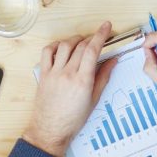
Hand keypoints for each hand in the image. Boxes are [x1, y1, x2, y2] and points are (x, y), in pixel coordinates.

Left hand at [24, 22, 117, 156]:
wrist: (51, 129)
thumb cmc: (73, 119)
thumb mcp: (94, 99)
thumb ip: (103, 77)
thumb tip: (113, 61)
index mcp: (83, 80)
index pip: (92, 50)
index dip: (101, 35)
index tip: (106, 27)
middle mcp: (67, 74)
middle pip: (80, 46)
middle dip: (91, 37)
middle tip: (98, 37)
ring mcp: (53, 73)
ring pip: (64, 46)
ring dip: (74, 39)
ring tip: (81, 42)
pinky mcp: (43, 74)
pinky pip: (47, 52)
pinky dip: (55, 45)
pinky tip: (62, 47)